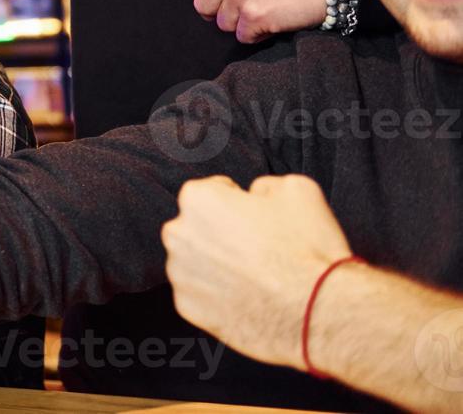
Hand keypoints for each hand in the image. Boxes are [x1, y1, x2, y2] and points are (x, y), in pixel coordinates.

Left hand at [163, 175, 351, 369]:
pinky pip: (199, 293)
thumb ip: (264, 184)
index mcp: (198, 199)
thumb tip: (256, 194)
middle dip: (223, 233)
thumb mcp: (297, 189)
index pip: (213, 190)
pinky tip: (246, 296)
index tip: (257, 218)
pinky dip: (217, 294)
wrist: (318, 312)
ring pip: (196, 261)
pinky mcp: (188, 307)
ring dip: (217, 264)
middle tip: (258, 249)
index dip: (240, 203)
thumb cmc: (306, 250)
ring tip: (255, 275)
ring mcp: (180, 274)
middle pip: (199, 226)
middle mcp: (178, 234)